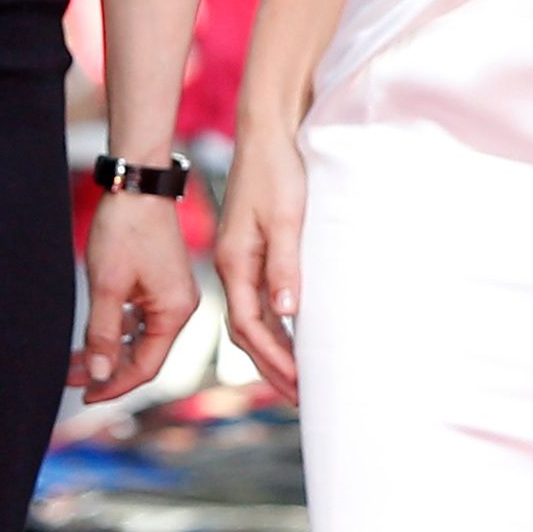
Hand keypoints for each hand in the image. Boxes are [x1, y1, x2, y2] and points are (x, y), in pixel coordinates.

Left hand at [72, 184, 202, 400]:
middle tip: (71, 378)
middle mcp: (179, 307)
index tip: (86, 396)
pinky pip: (139, 317)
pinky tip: (92, 333)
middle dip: (107, 369)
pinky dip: (115, 328)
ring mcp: (171, 295)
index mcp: (175, 312)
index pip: (146, 366)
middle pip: (143, 354)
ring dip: (108, 349)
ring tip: (74, 360)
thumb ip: (103, 332)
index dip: (115, 385)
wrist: (137, 184)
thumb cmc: (125, 229)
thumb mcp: (107, 285)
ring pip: (138, 336)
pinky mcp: (160, 282)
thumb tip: (100, 374)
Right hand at [211, 137, 303, 398]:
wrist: (266, 135)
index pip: (251, 327)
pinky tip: (290, 335)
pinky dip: (272, 326)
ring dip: (272, 351)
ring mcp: (238, 260)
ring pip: (251, 319)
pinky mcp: (249, 251)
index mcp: (235, 263)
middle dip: (272, 367)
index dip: (276, 359)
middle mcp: (232, 266)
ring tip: (296, 378)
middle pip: (246, 332)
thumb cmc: (278, 171)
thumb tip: (287, 314)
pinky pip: (256, 300)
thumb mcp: (285, 219)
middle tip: (300, 396)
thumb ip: (285, 267)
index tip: (300, 384)